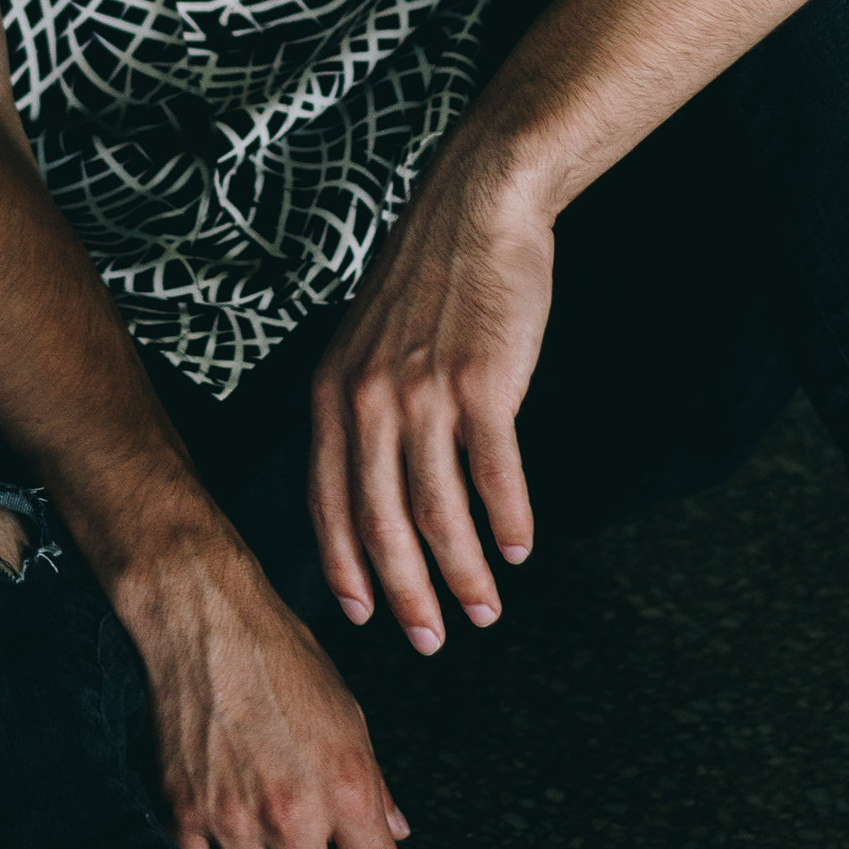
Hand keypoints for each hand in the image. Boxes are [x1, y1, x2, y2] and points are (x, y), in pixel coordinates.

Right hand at [124, 536, 409, 848]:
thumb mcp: (348, 712)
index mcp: (347, 789)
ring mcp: (234, 819)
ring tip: (260, 840)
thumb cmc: (279, 656)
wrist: (204, 621)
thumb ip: (375, 783)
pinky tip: (220, 831)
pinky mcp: (184, 814)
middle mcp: (294, 814)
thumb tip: (396, 832)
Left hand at [307, 149, 554, 650]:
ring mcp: (424, 393)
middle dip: (406, 595)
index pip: (327, 503)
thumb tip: (366, 480)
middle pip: (380, 524)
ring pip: (438, 512)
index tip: (363, 617)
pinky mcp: (483, 385)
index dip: (345, 568)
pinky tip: (521, 548)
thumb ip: (359, 408)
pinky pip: (494, 475)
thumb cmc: (429, 280)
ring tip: (485, 609)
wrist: (476, 208)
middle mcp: (368, 399)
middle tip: (431, 639)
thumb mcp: (365, 342)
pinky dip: (509, 521)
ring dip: (465, 573)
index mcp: (332, 392)